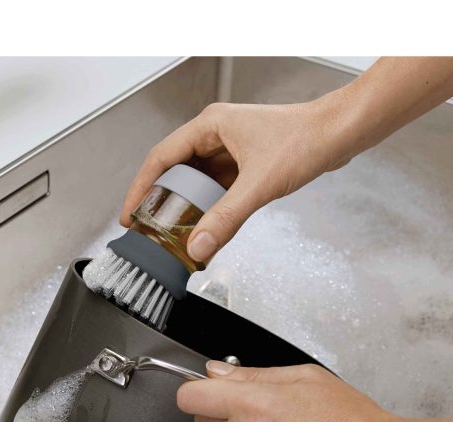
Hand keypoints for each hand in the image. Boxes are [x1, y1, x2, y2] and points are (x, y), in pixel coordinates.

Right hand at [122, 58, 452, 264]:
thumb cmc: (306, 140)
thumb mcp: (259, 184)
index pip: (160, 158)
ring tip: (173, 234)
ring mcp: (229, 150)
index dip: (140, 188)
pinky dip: (207, 209)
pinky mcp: (242, 164)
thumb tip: (199, 247)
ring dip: (184, 207)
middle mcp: (214, 135)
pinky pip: (215, 189)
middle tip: (148, 229)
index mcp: (209, 126)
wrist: (340, 134)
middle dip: (160, 201)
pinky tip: (205, 227)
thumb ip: (226, 218)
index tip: (129, 214)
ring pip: (194, 182)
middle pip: (173, 171)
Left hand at [177, 361, 406, 421]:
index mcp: (250, 405)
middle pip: (201, 421)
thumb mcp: (302, 376)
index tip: (207, 384)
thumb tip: (220, 371)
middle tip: (245, 399)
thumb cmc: (349, 421)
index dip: (195, 387)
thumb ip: (253, 374)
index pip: (189, 397)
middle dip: (215, 407)